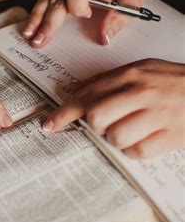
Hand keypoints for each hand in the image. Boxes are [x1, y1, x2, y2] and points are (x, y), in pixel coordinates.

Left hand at [43, 59, 184, 158]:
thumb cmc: (174, 81)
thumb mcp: (142, 69)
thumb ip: (106, 80)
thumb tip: (74, 89)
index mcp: (130, 75)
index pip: (87, 96)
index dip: (64, 113)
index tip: (49, 125)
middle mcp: (141, 92)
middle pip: (96, 117)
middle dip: (96, 126)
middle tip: (107, 124)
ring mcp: (157, 114)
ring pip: (114, 137)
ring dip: (117, 139)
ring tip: (133, 130)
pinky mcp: (170, 135)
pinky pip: (137, 152)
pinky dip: (136, 150)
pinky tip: (147, 138)